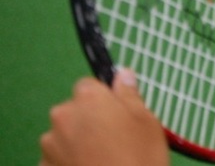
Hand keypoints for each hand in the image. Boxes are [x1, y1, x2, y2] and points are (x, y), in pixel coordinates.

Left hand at [40, 69, 168, 165]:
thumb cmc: (139, 157)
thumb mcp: (146, 121)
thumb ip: (130, 94)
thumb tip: (124, 74)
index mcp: (88, 99)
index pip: (89, 85)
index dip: (105, 98)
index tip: (119, 113)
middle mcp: (63, 117)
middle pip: (75, 109)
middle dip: (91, 119)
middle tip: (115, 137)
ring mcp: (51, 145)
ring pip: (66, 133)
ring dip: (79, 140)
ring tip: (104, 157)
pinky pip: (59, 156)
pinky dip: (71, 160)